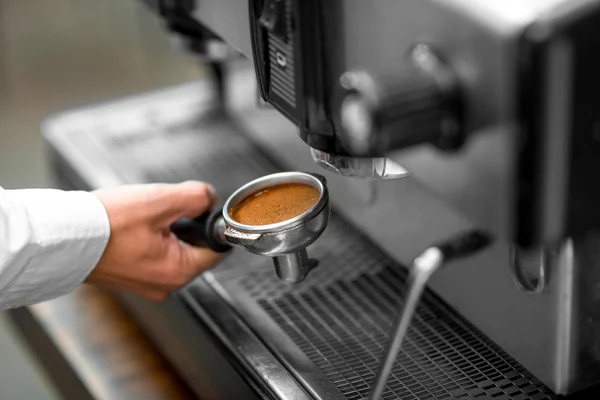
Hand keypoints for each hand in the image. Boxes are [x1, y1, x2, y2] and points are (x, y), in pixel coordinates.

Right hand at [87, 181, 226, 300]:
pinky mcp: (129, 277)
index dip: (213, 224)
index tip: (201, 208)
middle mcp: (164, 284)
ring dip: (164, 228)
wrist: (59, 239)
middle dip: (185, 224)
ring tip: (142, 215)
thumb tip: (209, 198)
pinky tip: (130, 225)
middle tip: (163, 207)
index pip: (217, 249)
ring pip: (172, 249)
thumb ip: (196, 197)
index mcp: (178, 272)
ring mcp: (145, 283)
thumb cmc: (105, 225)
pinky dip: (147, 237)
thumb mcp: (160, 201)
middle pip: (194, 248)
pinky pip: (151, 253)